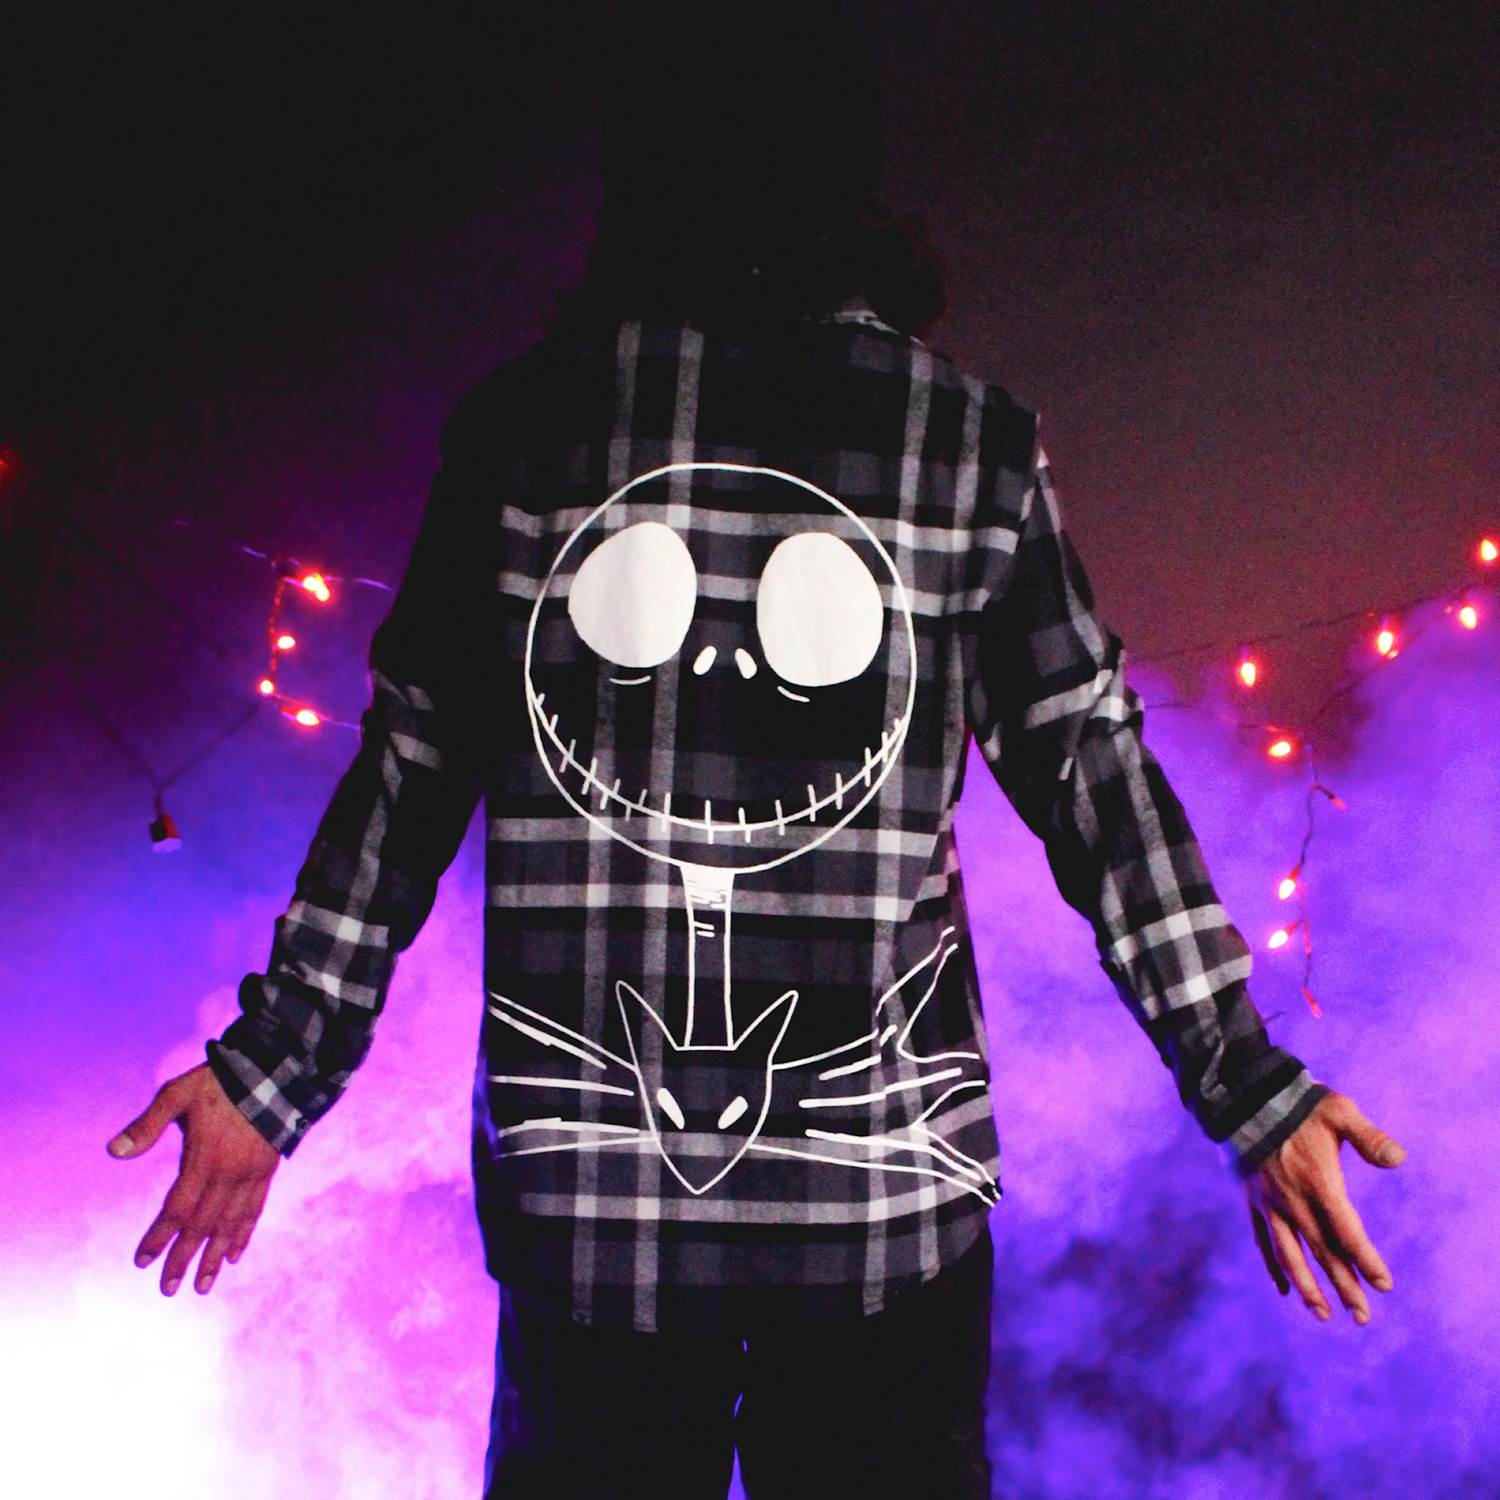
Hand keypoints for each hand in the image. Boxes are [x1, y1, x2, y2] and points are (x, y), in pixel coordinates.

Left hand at [107, 1062, 280, 1297]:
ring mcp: (250, 1176)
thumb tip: (113, 1151)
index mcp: (203, 1159)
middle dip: (184, 1258)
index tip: (142, 1261)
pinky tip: (234, 1255)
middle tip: (169, 1289)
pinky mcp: (266, 1172)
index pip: (177, 1208)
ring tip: (203, 1286)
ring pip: (230, 1224)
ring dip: (214, 1257)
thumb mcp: (178, 1093)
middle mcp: (228, 1175)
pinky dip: (243, 1235)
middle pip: (202, 1225)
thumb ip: (148, 1123)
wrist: (275, 1074)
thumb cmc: (220, 1083)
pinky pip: (255, 1210)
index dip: (159, 1236)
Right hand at [1245, 1090, 1404, 1325]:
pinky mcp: (1250, 1200)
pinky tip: (1283, 1289)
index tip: (1384, 1285)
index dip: (1365, 1260)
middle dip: (1344, 1286)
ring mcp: (1269, 1203)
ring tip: (1323, 1315)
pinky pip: (1262, 1240)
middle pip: (1322, 1252)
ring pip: (1289, 1255)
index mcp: (1318, 1183)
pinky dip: (1273, 1267)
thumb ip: (1368, 1137)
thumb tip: (1399, 1159)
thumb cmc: (1296, 1103)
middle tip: (1362, 1317)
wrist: (1242, 1096)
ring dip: (1307, 1287)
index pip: (1347, 1232)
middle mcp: (1293, 1200)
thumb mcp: (1338, 1111)